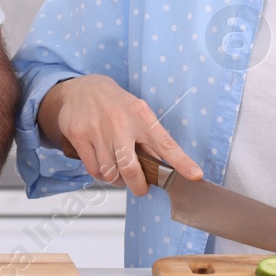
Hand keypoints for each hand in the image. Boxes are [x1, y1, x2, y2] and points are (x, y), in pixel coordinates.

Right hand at [42, 74, 201, 196]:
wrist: (82, 88)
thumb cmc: (115, 104)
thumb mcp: (138, 112)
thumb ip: (149, 137)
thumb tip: (164, 166)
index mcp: (141, 116)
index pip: (165, 143)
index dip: (182, 162)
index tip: (195, 175)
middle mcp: (120, 123)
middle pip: (131, 169)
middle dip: (138, 186)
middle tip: (141, 188)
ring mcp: (98, 130)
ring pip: (111, 173)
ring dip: (118, 180)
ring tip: (119, 172)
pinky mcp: (80, 136)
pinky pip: (93, 169)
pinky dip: (101, 174)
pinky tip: (105, 164)